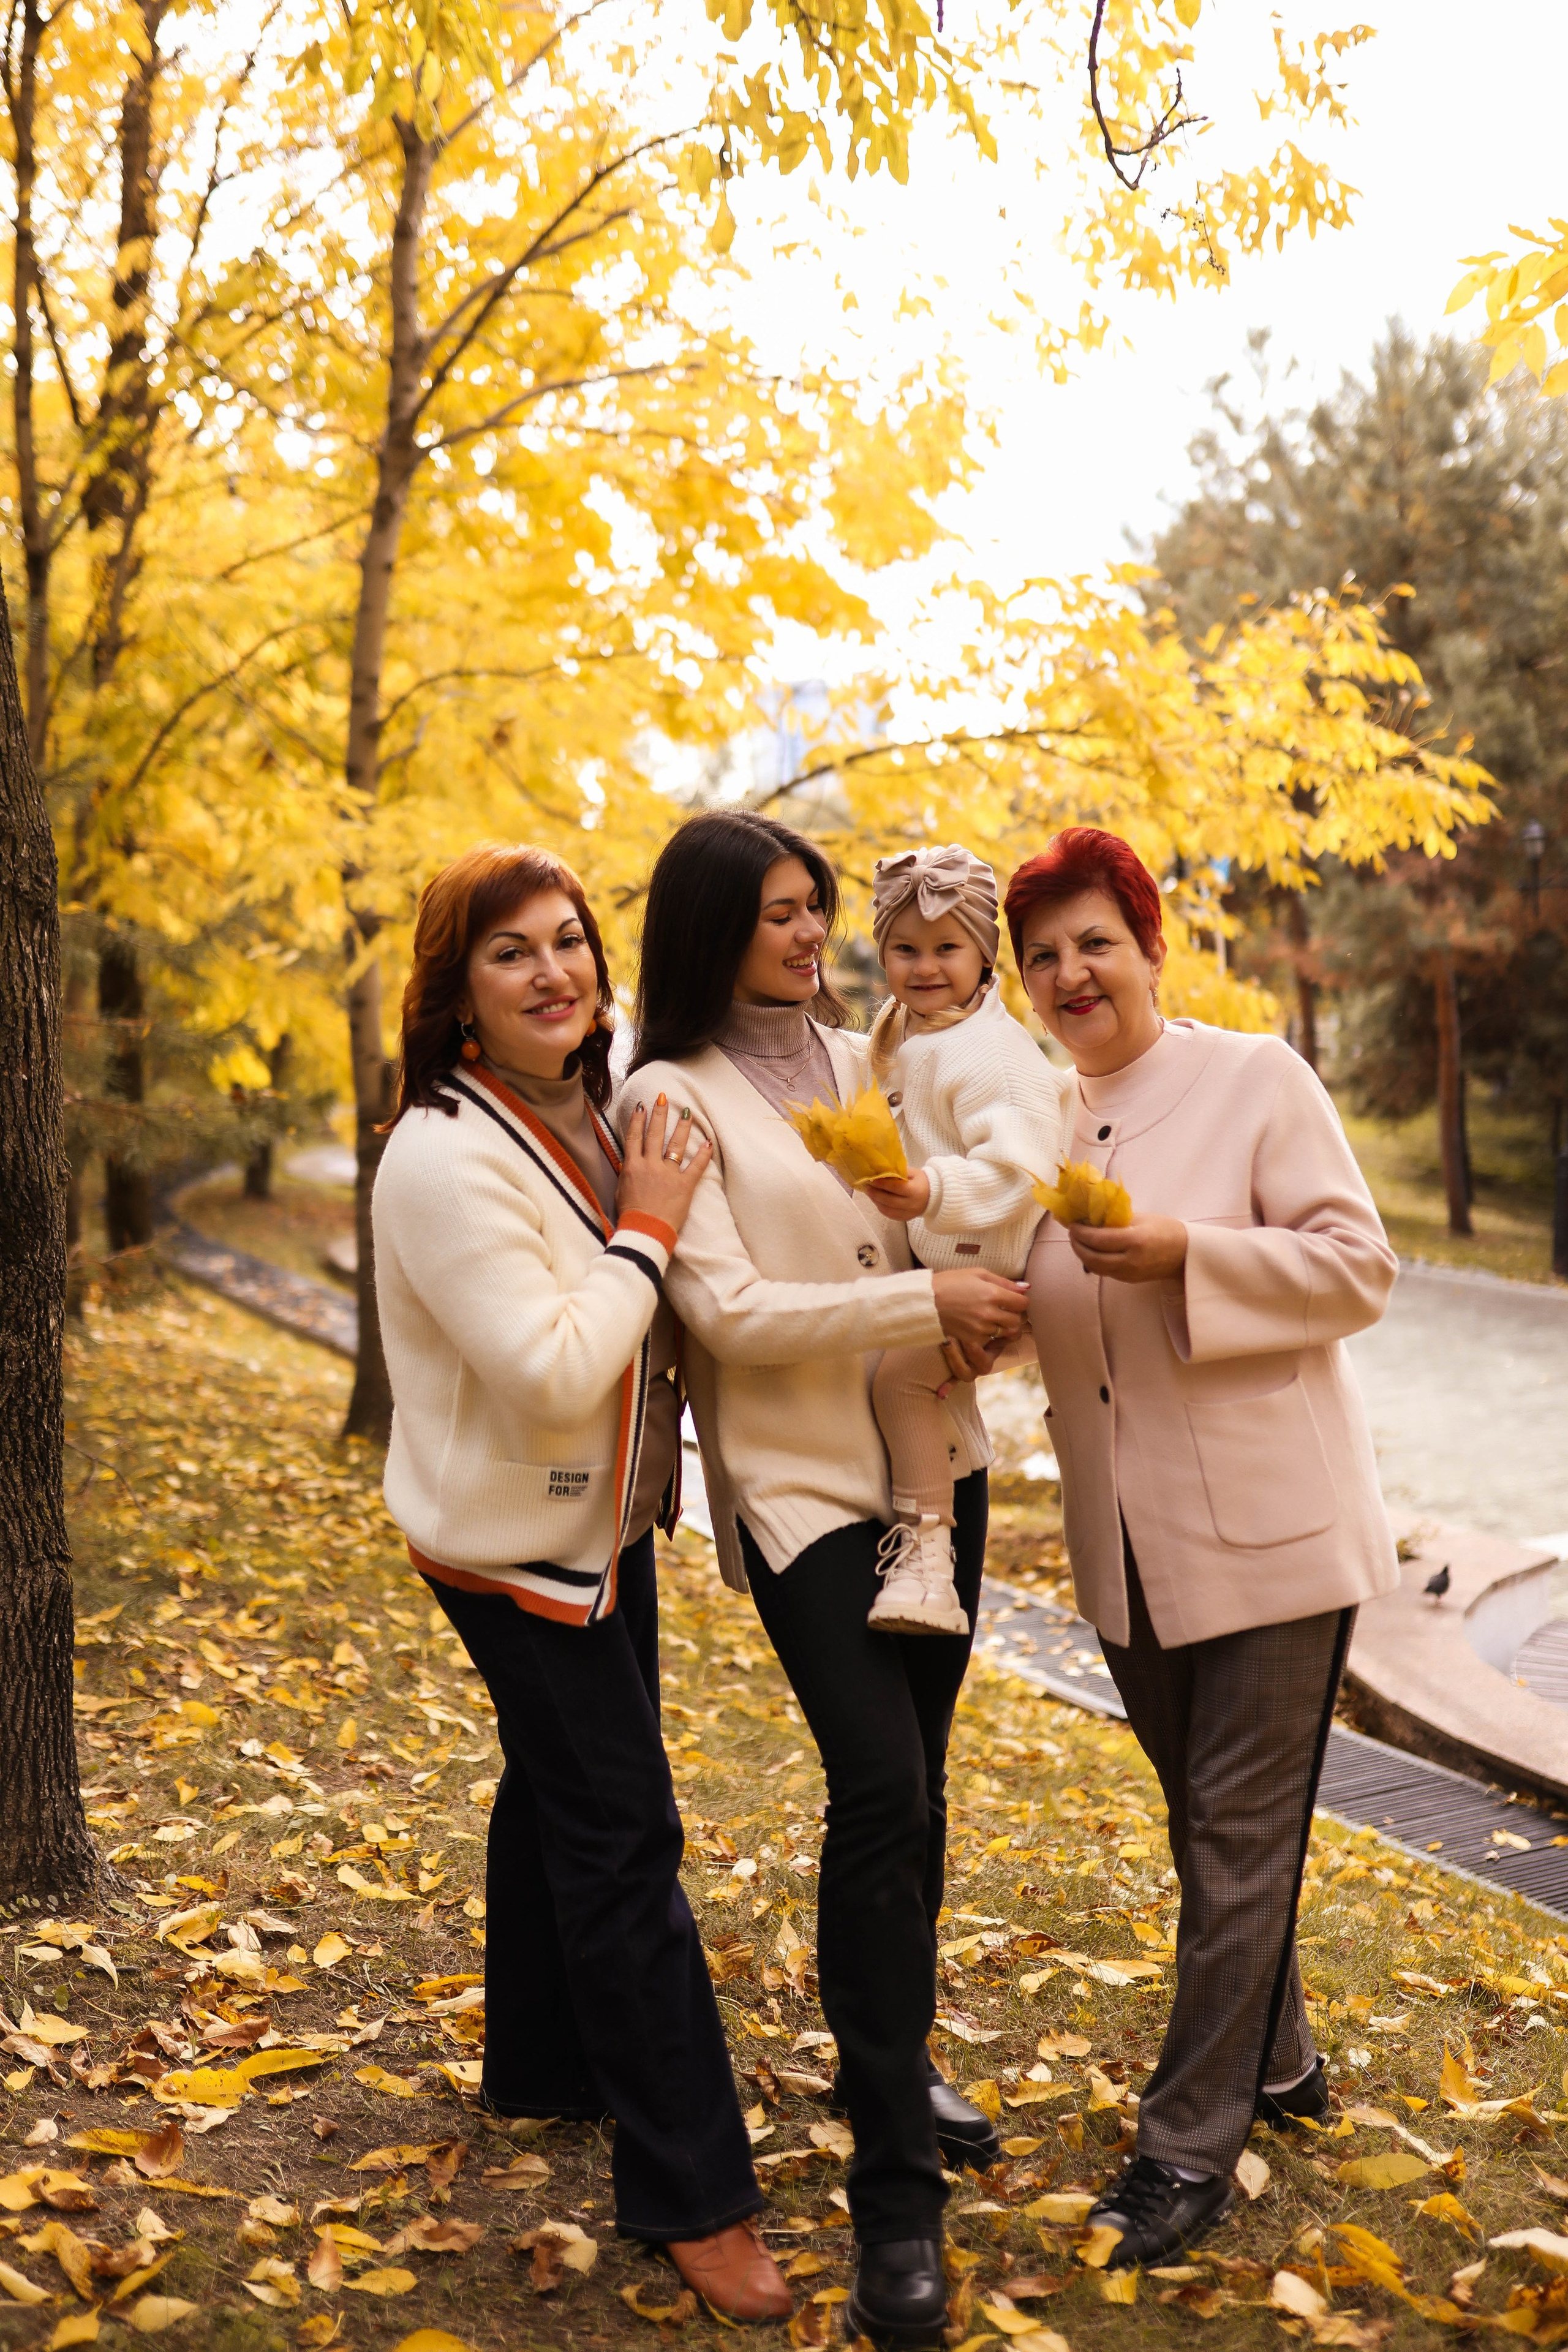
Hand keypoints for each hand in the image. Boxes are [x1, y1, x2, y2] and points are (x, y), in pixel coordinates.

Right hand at [617, 1095, 713, 1238]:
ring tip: (687, 1112)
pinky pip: (696, 1167)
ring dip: (682, 1126)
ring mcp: (668, 1174)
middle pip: (655, 1134)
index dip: (638, 1119)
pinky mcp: (684, 1186)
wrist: (644, 1232)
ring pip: (675, 1145)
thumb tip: (629, 1162)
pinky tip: (708, 1142)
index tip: (641, 1105)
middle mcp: (650, 1165)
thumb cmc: (631, 1215)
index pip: (634, 1137)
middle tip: (664, 1097)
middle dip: (660, 1113)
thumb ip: (627, 1173)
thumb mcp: (621, 1191)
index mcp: (633, 1167)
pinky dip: (702, 1154)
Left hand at [865, 1169, 930, 1222]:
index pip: (896, 1188)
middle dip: (876, 1194)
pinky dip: (881, 1208)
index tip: (872, 1180)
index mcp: (915, 1191)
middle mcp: (912, 1204)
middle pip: (889, 1200)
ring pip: (888, 1210)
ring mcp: (909, 1213)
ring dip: (876, 1201)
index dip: (883, 1184)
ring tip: (870, 1193)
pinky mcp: (906, 1218)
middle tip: (867, 1187)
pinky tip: (877, 1201)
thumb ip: (898, 1172)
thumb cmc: (921, 1181)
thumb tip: (881, 1172)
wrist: (933, 1196)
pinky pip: (890, 1215)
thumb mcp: (913, 1173)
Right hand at [931, 1268, 1029, 1378]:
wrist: (926, 1301)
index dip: (1021, 1301)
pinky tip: (981, 1325)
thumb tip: (1026, 1287)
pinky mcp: (972, 1339)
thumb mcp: (977, 1273)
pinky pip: (991, 1339)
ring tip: (996, 1319)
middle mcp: (989, 1313)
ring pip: (1007, 1333)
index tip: (1014, 1300)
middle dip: (1015, 1315)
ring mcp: (981, 1328)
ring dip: (1005, 1326)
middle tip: (1006, 1310)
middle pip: (1017, 1321)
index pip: (1022, 1303)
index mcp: (992, 1293)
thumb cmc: (950, 1282)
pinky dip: (990, 1334)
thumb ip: (1003, 1281)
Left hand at [1069, 1214, 1186, 1283]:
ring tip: (1078, 1241)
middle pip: (1093, 1257)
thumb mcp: (1141, 1218)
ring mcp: (1130, 1273)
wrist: (1186, 1254)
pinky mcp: (1129, 1280)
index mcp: (1136, 1240)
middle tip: (1072, 1233)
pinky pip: (1105, 1272)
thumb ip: (1116, 1219)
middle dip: (1077, 1245)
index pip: (1099, 1239)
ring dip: (1082, 1255)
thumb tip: (1091, 1216)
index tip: (1073, 1224)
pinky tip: (1090, 1250)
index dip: (1081, 1232)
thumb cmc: (1166, 1230)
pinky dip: (1093, 1261)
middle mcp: (1131, 1260)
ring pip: (1096, 1268)